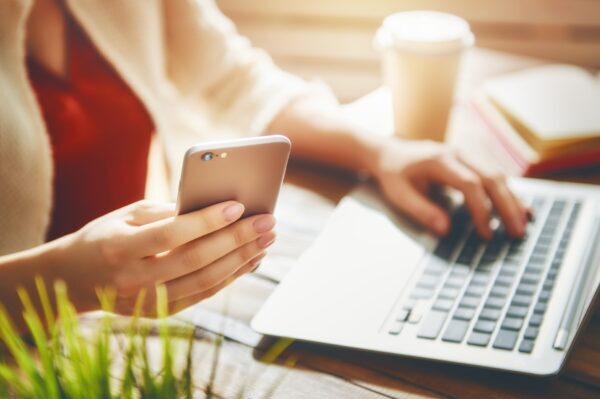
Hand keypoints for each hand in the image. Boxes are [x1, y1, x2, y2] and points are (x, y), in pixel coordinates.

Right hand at [55, 200, 274, 314]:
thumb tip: (214, 205)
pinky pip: (203, 294)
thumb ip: (166, 211)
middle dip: (237, 239)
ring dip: (242, 260)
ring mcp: (147, 301)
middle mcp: (133, 279)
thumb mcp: (127, 215)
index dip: (206, 220)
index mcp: (120, 247)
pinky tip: (250, 259)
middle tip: (268, 222)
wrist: (75, 278)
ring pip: (205, 281)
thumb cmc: (106, 236)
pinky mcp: (160, 312)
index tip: (238, 205)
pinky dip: (230, 276)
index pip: (171, 234)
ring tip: (267, 240)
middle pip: (196, 259)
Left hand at [369, 138, 528, 238]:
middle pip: (491, 177)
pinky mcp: (469, 161)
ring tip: (524, 224)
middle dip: (507, 206)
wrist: (387, 153)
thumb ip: (422, 211)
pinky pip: (493, 175)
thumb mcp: (400, 194)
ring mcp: (465, 155)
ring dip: (512, 199)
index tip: (486, 234)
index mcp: (440, 160)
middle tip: (517, 232)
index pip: (470, 184)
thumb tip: (446, 230)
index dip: (481, 209)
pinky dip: (507, 192)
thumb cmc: (393, 174)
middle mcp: (458, 154)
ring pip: (497, 175)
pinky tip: (519, 207)